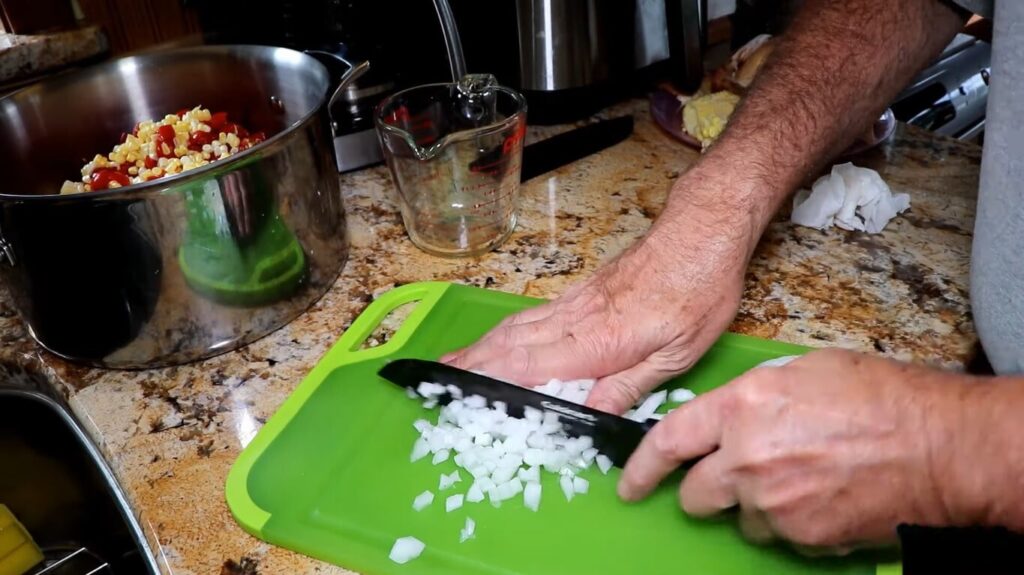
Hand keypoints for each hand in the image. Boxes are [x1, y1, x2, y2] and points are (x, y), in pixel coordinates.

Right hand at [442, 190, 751, 413]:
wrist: (702, 231)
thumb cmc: (699, 289)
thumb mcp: (679, 352)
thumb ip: (631, 384)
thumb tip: (592, 413)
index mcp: (601, 340)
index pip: (532, 366)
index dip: (492, 381)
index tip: (459, 392)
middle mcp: (578, 318)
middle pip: (513, 344)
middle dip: (473, 364)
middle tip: (438, 380)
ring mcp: (577, 302)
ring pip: (518, 326)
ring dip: (481, 346)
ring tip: (453, 362)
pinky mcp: (583, 292)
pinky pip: (534, 314)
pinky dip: (506, 330)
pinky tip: (498, 338)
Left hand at [618, 349, 973, 552]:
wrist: (938, 445)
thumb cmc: (879, 397)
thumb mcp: (803, 369)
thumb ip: (753, 394)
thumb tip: (732, 413)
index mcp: (742, 406)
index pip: (669, 440)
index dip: (642, 465)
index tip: (629, 482)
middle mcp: (747, 457)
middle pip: (695, 492)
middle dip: (702, 489)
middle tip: (727, 480)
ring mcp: (773, 501)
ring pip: (739, 516)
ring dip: (753, 504)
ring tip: (797, 479)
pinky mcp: (802, 535)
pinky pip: (778, 535)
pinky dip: (790, 521)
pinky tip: (820, 497)